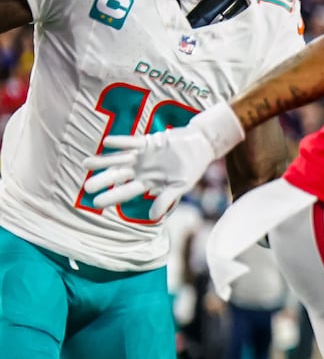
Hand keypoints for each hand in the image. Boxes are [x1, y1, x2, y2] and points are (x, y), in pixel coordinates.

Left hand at [82, 104, 245, 219]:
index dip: (112, 196)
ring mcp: (142, 156)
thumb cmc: (192, 168)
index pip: (127, 191)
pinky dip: (121, 142)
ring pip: (119, 159)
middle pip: (118, 176)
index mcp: (148, 182)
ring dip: (103, 161)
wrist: (202, 145)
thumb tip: (152, 217)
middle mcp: (141, 169)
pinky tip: (107, 142)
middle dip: (103, 180)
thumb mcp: (181, 186)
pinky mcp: (147, 141)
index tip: (96, 204)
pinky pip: (131, 142)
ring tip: (86, 164)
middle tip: (86, 187)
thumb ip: (166, 200)